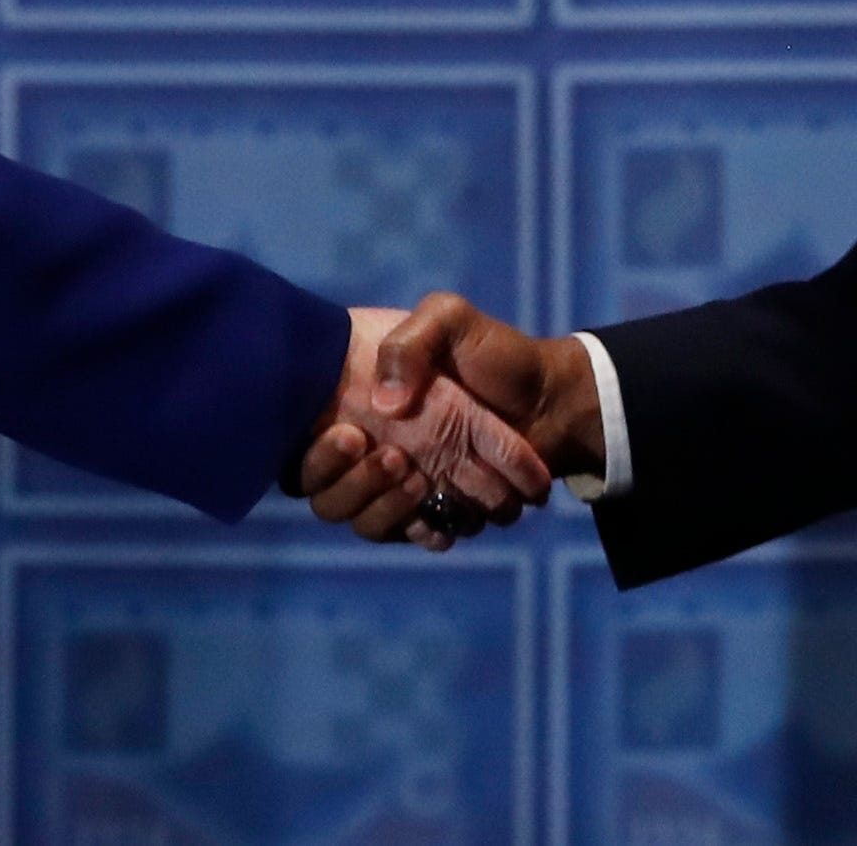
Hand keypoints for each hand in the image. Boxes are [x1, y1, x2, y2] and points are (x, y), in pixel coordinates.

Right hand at [298, 293, 602, 548]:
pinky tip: (444, 515)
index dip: (319, 458)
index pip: (306, 449)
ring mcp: (404, 483)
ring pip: (366, 523)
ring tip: (425, 480)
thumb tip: (384, 405)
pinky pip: (414, 536)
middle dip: (357, 486)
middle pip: (328, 498)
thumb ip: (409, 343)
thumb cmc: (492, 353)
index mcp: (361, 407)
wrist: (551, 392)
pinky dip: (426, 530)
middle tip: (397, 458)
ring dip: (390, 509)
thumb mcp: (449, 320)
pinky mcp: (438, 509)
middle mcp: (373, 451)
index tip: (351, 435)